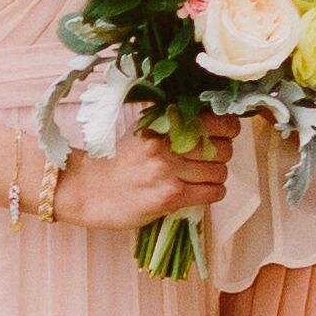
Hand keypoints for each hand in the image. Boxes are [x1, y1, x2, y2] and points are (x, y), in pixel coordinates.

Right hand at [44, 129, 230, 235]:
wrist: (87, 189)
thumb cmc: (119, 160)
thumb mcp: (144, 130)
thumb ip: (175, 123)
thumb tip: (215, 119)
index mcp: (163, 123)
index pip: (219, 122)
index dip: (228, 130)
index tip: (223, 135)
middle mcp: (167, 145)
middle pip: (224, 149)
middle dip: (221, 155)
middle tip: (207, 160)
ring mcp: (168, 171)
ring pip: (220, 172)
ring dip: (215, 177)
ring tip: (198, 178)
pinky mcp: (169, 197)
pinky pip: (212, 193)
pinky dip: (212, 193)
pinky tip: (199, 192)